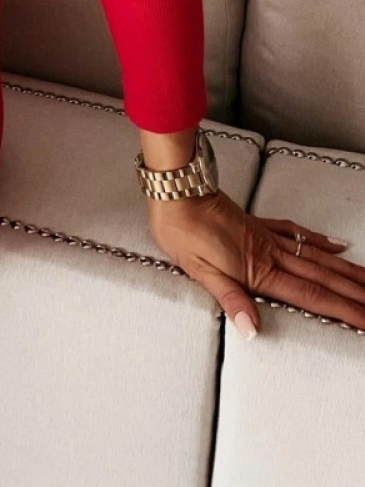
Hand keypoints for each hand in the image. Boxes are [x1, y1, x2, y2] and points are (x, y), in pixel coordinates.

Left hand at [147, 187, 364, 336]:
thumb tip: (252, 331)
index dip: (342, 311)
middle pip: (323, 278)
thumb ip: (230, 299)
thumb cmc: (181, 230)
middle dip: (355, 295)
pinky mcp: (258, 223)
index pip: (310, 298)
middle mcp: (270, 253)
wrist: (176, 190)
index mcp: (258, 270)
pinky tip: (338, 247)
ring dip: (347, 271)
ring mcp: (267, 236)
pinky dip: (320, 241)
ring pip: (317, 257)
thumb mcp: (198, 271)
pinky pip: (297, 233)